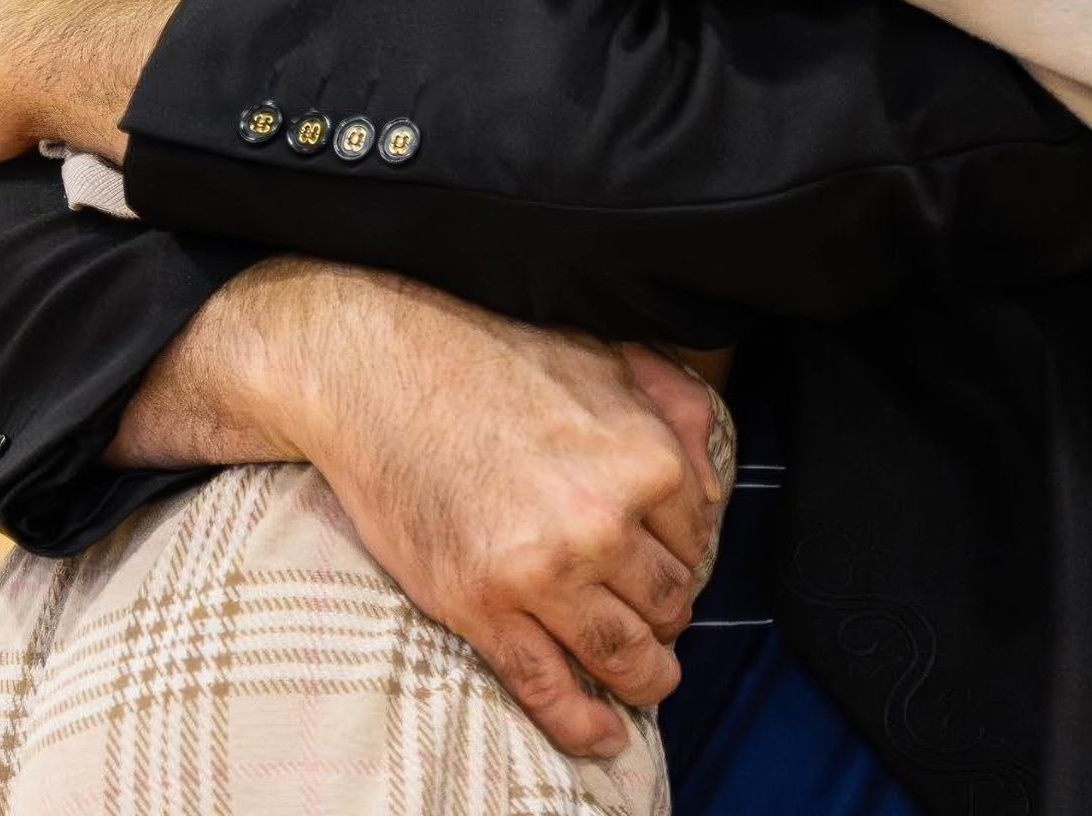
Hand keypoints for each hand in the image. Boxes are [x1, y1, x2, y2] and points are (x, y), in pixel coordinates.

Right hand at [218, 262, 724, 757]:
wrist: (381, 373)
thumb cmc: (492, 356)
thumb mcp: (604, 357)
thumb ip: (671, 407)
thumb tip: (710, 475)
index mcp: (643, 459)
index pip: (697, 537)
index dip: (684, 553)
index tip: (667, 560)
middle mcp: (602, 523)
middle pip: (667, 601)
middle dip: (667, 613)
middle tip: (655, 616)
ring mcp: (541, 572)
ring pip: (620, 652)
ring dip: (645, 676)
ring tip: (649, 678)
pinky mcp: (481, 606)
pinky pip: (545, 686)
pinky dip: (582, 722)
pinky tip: (604, 734)